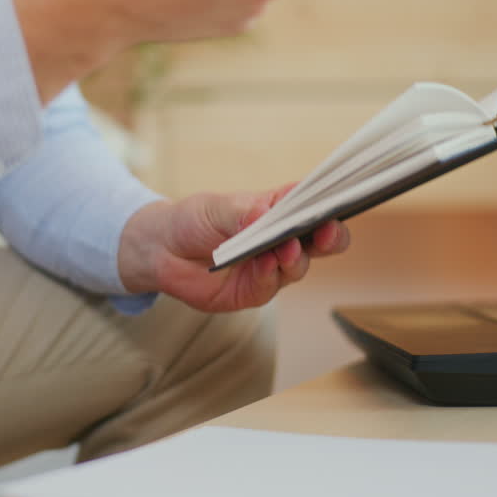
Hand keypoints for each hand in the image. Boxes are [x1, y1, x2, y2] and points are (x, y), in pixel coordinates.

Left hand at [118, 186, 350, 312]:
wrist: (161, 249)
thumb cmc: (194, 219)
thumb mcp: (218, 206)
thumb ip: (244, 212)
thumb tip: (267, 214)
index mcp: (280, 211)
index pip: (314, 207)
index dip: (329, 206)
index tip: (334, 205)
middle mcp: (282, 240)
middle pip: (322, 241)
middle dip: (330, 237)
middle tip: (326, 232)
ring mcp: (271, 268)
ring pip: (299, 266)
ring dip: (294, 257)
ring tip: (285, 248)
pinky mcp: (254, 291)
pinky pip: (270, 286)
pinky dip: (269, 274)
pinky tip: (263, 264)